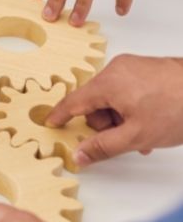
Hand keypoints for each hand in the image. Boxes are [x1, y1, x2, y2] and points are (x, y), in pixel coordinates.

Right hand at [47, 54, 182, 166]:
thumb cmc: (180, 108)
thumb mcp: (136, 136)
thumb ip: (103, 147)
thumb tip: (79, 154)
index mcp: (108, 82)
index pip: (74, 101)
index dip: (61, 115)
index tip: (52, 122)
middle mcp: (117, 69)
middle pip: (95, 101)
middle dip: (105, 123)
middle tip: (124, 138)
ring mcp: (133, 66)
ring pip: (113, 97)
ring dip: (121, 118)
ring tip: (144, 134)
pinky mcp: (147, 68)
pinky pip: (128, 89)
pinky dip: (132, 107)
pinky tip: (150, 122)